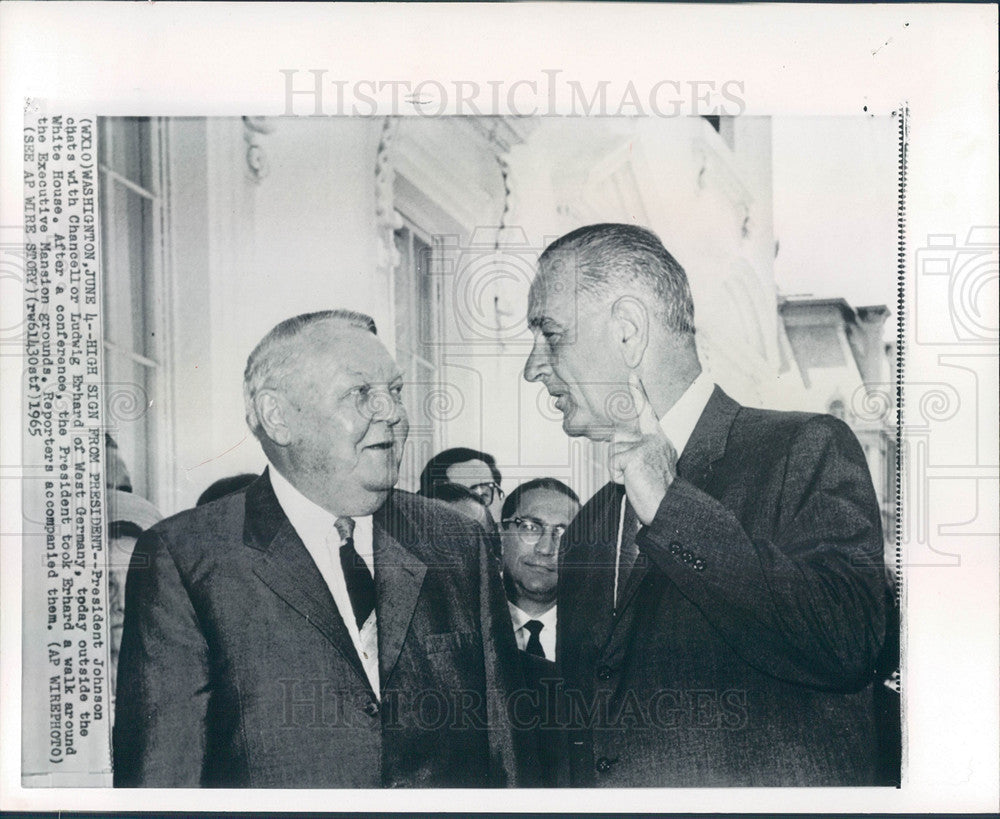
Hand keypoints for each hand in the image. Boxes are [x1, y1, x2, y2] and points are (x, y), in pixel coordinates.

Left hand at [609, 373, 678, 525]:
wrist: (668, 508)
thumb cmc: (658, 492)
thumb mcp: (649, 464)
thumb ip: (636, 450)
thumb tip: (617, 440)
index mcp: (660, 440)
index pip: (647, 413)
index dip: (638, 393)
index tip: (632, 376)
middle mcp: (655, 439)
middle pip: (619, 438)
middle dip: (619, 457)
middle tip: (636, 475)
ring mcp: (646, 446)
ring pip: (614, 452)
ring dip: (619, 470)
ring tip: (637, 480)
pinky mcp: (635, 455)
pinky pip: (613, 464)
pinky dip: (618, 477)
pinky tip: (633, 483)